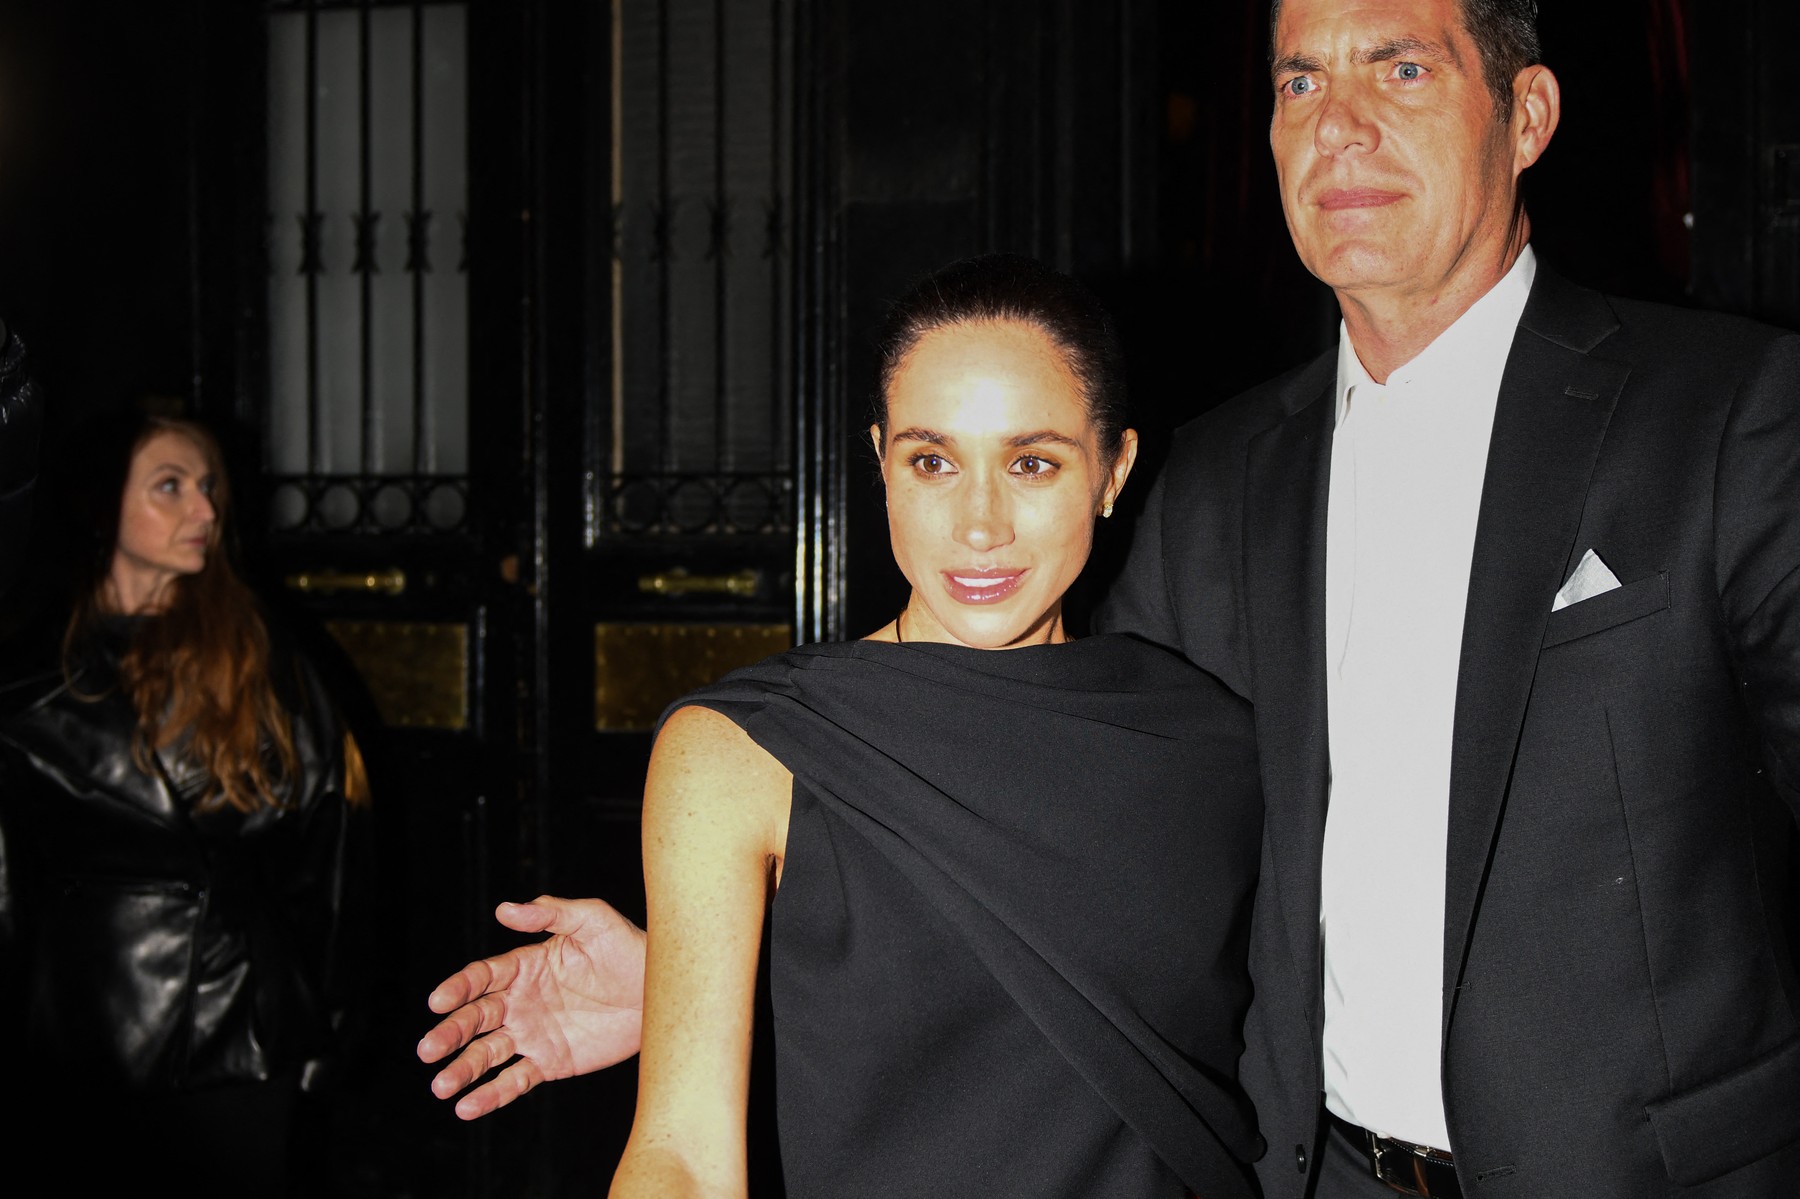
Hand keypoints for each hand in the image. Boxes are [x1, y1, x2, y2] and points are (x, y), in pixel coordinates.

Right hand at [417, 895, 646, 1119]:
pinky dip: (491, 1095)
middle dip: (449, 1034)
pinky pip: (515, 1080)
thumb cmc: (626, 947)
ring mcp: (533, 1034)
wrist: (658, 991)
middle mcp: (521, 1002)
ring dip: (462, 1070)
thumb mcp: (592, 919)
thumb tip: (504, 908)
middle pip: (475, 1019)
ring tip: (441, 1087)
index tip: (438, 1000)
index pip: (481, 978)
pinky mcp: (550, 1063)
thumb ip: (550, 911)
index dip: (458, 988)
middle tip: (427, 1049)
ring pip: (487, 1054)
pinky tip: (467, 1108)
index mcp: (524, 967)